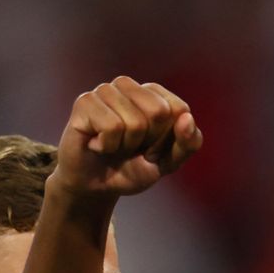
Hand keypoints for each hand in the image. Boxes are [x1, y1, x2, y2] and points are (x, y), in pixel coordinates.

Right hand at [51, 76, 203, 198]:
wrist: (95, 186)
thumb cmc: (132, 169)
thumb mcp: (169, 162)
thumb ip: (188, 143)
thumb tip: (187, 118)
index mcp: (154, 94)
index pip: (180, 110)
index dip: (168, 140)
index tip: (152, 148)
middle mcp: (129, 86)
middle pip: (159, 112)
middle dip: (149, 142)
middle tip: (131, 148)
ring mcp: (106, 91)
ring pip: (135, 122)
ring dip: (126, 146)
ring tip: (113, 145)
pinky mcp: (85, 101)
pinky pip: (111, 127)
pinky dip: (107, 146)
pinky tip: (97, 144)